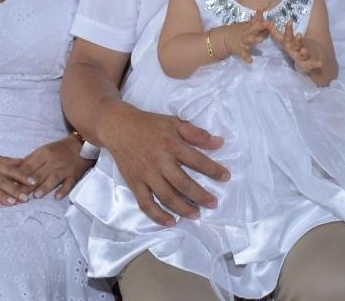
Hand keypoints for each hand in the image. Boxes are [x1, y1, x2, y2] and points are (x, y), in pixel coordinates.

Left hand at [18, 136, 92, 199]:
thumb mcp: (43, 151)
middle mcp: (53, 161)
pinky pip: (69, 183)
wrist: (80, 146)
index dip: (20, 176)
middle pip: (39, 174)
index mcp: (43, 153)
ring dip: (45, 187)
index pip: (29, 166)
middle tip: (20, 196)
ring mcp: (64, 169)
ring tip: (36, 196)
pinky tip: (57, 197)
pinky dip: (63, 190)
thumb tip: (15, 173)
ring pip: (53, 178)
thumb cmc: (58, 150)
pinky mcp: (74, 175)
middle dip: (29, 186)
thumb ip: (30, 161)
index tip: (11, 186)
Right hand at [98, 102, 227, 227]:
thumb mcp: (174, 122)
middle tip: (213, 203)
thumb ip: (196, 134)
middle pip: (183, 183)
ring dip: (184, 209)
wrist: (118, 126)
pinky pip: (146, 204)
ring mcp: (146, 174)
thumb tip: (219, 143)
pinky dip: (158, 216)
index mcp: (171, 144)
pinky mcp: (134, 183)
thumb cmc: (149, 124)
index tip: (226, 177)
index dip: (213, 170)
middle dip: (200, 196)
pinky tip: (171, 222)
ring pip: (167, 197)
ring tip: (197, 215)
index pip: (197, 160)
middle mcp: (159, 161)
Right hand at [220, 12, 271, 62]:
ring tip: (261, 40)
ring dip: (255, 39)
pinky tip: (250, 61)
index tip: (263, 8)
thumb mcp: (249, 26)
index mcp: (250, 26)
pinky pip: (243, 54)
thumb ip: (259, 22)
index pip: (255, 19)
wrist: (225, 38)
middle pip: (254, 28)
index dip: (259, 14)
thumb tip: (268, 16)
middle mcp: (246, 32)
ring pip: (249, 40)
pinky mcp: (239, 49)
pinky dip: (246, 57)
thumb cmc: (242, 32)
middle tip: (268, 23)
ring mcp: (242, 41)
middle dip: (261, 26)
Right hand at [270, 22, 323, 79]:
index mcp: (289, 45)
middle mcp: (294, 52)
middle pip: (294, 47)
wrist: (304, 64)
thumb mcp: (285, 41)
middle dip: (296, 41)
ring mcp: (301, 59)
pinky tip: (320, 63)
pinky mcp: (309, 64)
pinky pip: (312, 65)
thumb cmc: (293, 49)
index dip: (288, 30)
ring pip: (301, 56)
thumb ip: (276, 33)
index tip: (290, 21)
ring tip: (304, 50)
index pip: (287, 37)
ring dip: (303, 53)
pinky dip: (315, 64)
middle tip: (298, 35)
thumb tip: (268, 23)